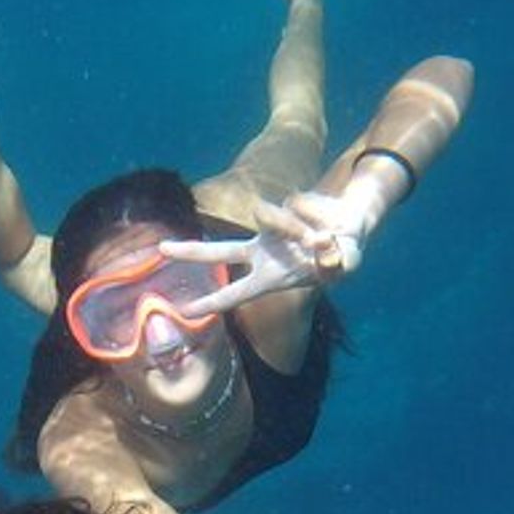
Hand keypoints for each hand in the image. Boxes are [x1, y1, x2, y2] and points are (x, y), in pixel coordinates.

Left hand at [158, 190, 370, 317]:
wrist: (352, 226)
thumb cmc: (343, 255)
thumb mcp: (344, 265)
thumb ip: (335, 263)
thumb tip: (322, 246)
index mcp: (270, 277)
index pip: (235, 293)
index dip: (212, 302)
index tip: (184, 310)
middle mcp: (262, 252)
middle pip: (218, 250)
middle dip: (190, 250)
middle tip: (160, 248)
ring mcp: (270, 228)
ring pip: (269, 216)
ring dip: (298, 226)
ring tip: (322, 237)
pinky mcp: (283, 203)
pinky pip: (295, 205)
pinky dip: (313, 215)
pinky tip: (326, 221)